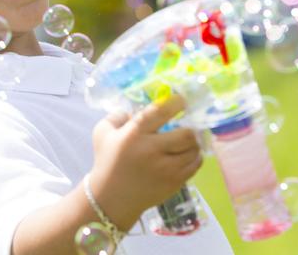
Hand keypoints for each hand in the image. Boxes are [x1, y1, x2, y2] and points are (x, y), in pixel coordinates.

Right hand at [89, 95, 202, 231]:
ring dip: (194, 142)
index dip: (176, 103)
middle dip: (191, 127)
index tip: (182, 100)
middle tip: (189, 125)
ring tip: (189, 140)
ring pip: (194, 150)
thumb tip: (135, 109)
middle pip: (186, 134)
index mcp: (134, 134)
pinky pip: (195, 165)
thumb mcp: (102, 133)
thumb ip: (116, 115)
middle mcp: (152, 150)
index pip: (160, 112)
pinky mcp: (174, 182)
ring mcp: (165, 169)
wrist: (111, 198)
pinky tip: (188, 154)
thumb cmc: (107, 161)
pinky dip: (195, 157)